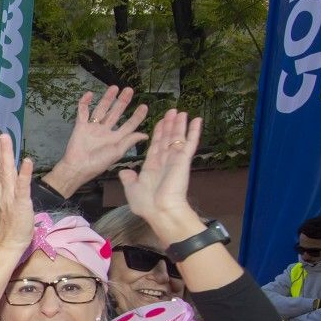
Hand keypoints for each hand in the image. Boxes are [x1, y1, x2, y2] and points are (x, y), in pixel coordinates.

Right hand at [0, 125, 33, 252]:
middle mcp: (0, 191)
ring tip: (5, 137)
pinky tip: (25, 161)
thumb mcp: (1, 204)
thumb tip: (0, 175)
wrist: (7, 245)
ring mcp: (9, 197)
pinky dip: (23, 174)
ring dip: (5, 154)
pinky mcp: (21, 204)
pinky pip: (22, 188)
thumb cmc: (7, 227)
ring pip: (6, 172)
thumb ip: (1, 188)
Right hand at [44, 87, 148, 196]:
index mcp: (115, 139)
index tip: (144, 106)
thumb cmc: (98, 163)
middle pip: (116, 113)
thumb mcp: (117, 152)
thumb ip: (129, 141)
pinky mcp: (80, 126)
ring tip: (114, 87)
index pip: (129, 125)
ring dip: (107, 99)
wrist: (77, 167)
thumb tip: (145, 135)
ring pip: (101, 109)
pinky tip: (90, 94)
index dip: (137, 116)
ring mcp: (93, 128)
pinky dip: (85, 103)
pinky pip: (83, 112)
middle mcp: (105, 131)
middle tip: (129, 90)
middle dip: (123, 102)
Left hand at [117, 110, 203, 241]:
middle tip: (172, 110)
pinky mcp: (183, 161)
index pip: (155, 145)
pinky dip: (193, 132)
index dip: (158, 132)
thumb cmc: (146, 204)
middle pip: (167, 138)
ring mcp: (175, 160)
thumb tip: (123, 172)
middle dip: (169, 124)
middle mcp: (164, 161)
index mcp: (152, 166)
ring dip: (180, 124)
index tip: (160, 121)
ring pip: (177, 138)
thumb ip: (129, 179)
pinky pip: (189, 143)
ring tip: (181, 112)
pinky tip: (197, 120)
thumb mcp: (132, 189)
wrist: (159, 210)